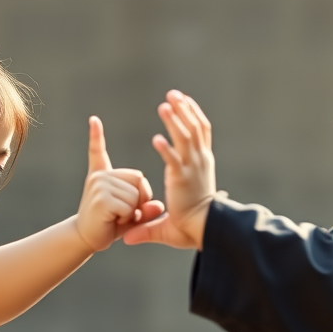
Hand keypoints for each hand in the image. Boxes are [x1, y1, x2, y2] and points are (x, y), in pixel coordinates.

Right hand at [75, 116, 163, 251]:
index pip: (98, 151)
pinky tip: (112, 221)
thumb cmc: (108, 225)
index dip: (96, 136)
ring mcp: (99, 185)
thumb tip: (160, 205)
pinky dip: (127, 218)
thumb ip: (146, 209)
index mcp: (103, 175)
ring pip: (136, 195)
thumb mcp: (131, 215)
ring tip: (116, 217)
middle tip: (125, 213)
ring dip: (133, 211)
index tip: (93, 120)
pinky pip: (129, 206)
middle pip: (139, 179)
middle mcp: (100, 176)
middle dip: (140, 199)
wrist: (84, 240)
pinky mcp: (101, 198)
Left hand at [124, 90, 215, 249]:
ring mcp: (192, 169)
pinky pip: (173, 160)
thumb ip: (149, 220)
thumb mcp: (174, 214)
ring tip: (163, 105)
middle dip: (183, 109)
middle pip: (193, 128)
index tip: (184, 100)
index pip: (201, 133)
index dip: (193, 114)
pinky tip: (155, 139)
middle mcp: (199, 162)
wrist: (205, 230)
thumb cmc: (193, 227)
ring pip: (185, 138)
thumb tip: (127, 237)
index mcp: (202, 164)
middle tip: (172, 94)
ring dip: (174, 120)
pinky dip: (166, 148)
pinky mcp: (182, 179)